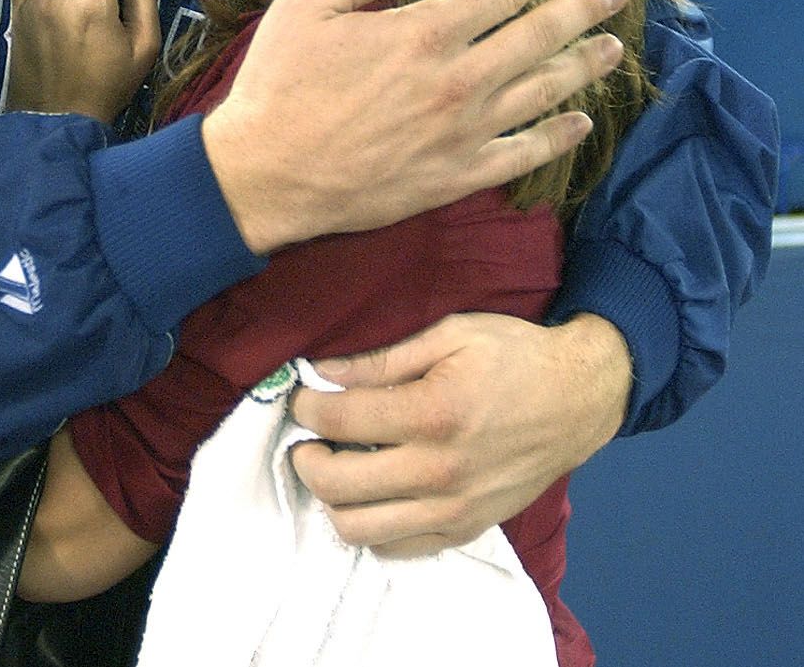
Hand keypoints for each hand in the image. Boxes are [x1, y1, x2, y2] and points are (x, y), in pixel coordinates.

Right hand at [201, 0, 625, 253]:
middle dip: (583, 10)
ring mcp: (462, 132)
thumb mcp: (307, 4)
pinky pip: (523, 154)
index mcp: (422, 32)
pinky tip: (579, 123)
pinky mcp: (457, 176)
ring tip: (614, 48)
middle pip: (538, 37)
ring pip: (542, 93)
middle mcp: (456, 80)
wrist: (266, 175)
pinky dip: (557, 137)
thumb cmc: (280, 84)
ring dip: (583, 67)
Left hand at [289, 312, 631, 554]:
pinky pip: (397, 549)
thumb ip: (382, 359)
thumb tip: (323, 372)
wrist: (578, 398)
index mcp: (434, 413)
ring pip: (359, 529)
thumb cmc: (514, 356)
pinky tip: (373, 493)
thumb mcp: (450, 334)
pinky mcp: (467, 530)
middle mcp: (440, 471)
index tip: (303, 396)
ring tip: (336, 465)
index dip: (307, 406)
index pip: (340, 420)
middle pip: (337, 483)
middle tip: (310, 435)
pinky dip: (372, 527)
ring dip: (332, 499)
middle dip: (306, 457)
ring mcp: (454, 509)